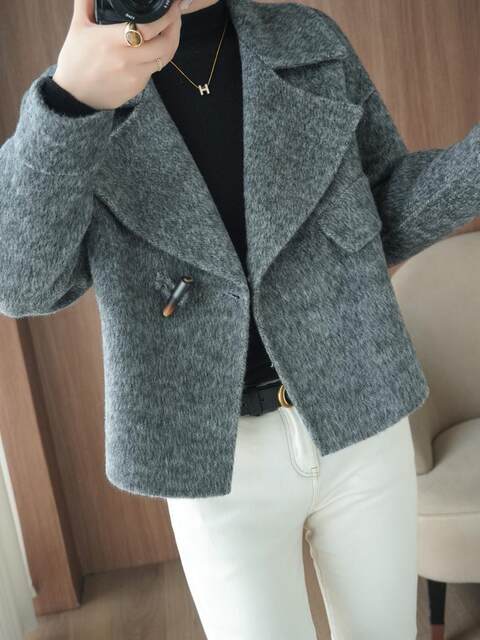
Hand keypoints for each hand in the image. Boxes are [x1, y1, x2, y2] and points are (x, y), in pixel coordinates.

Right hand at [52, 0, 182, 109]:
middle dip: (175, 29)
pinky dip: (156, 58)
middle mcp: (126, 60)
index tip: (174, 7)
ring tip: (169, 30)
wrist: (74, 96)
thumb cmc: (75, 60)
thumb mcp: (78, 26)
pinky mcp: (137, 88)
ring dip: (169, 44)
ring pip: (163, 59)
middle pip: (164, 45)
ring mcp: (134, 76)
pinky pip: (153, 70)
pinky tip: (153, 48)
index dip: (167, 17)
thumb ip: (85, 2)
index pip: (149, 28)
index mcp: (112, 41)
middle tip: (175, 16)